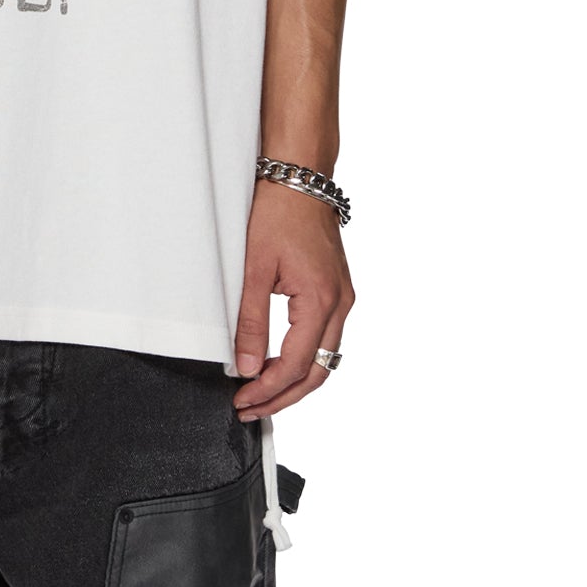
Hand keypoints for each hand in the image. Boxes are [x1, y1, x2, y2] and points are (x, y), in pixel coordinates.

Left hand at [232, 176, 353, 419]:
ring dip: (296, 380)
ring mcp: (343, 296)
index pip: (296, 365)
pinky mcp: (338, 289)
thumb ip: (251, 321)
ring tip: (262, 393)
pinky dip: (305, 358)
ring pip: (326, 357)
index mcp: (321, 300)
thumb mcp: (253, 267)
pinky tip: (280, 362)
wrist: (299, 176)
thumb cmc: (276, 212)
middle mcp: (340, 303)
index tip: (242, 402)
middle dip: (284, 396)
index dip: (269, 390)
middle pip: (318, 371)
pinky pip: (326, 337)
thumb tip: (248, 368)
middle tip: (250, 410)